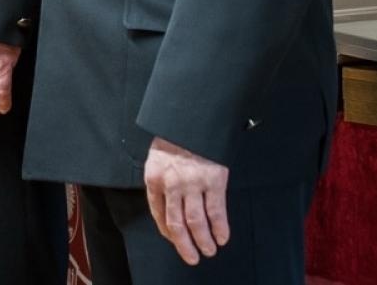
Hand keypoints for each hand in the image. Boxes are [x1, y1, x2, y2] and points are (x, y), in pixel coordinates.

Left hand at [144, 136, 230, 265]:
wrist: (192, 118)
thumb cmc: (174, 138)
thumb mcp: (158, 158)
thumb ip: (162, 182)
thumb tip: (168, 207)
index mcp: (154, 179)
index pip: (159, 214)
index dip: (168, 231)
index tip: (176, 240)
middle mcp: (172, 185)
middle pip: (177, 224)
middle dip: (185, 245)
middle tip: (192, 257)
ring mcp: (193, 184)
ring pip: (197, 222)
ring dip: (203, 241)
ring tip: (209, 251)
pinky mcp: (213, 182)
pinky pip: (216, 212)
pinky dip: (220, 228)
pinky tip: (223, 237)